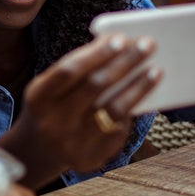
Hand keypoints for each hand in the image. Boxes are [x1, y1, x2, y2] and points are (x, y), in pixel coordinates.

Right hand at [2, 34, 160, 186]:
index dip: (96, 54)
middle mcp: (53, 122)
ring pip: (113, 109)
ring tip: (156, 70)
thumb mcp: (51, 88)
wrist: (39, 150)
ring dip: (138, 87)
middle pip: (95, 86)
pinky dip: (133, 109)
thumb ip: (77, 71)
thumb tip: (119, 47)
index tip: (120, 38)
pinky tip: (145, 94)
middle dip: (124, 62)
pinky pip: (119, 129)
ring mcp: (72, 142)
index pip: (69, 71)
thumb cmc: (52, 107)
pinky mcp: (91, 158)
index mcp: (38, 98)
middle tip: (147, 44)